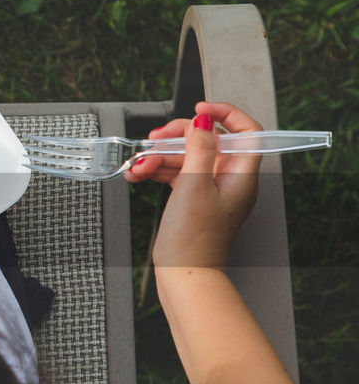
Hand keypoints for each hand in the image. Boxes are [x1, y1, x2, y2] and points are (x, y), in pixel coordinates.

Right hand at [124, 101, 262, 268]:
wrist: (184, 273)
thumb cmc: (194, 239)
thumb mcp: (194, 185)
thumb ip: (200, 148)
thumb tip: (203, 121)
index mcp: (241, 175)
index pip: (245, 131)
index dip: (225, 114)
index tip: (200, 109)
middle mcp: (229, 179)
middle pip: (207, 142)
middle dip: (177, 138)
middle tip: (154, 140)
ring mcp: (210, 189)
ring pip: (186, 158)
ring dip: (159, 158)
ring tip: (138, 167)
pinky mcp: (192, 199)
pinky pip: (176, 174)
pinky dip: (157, 172)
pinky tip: (138, 175)